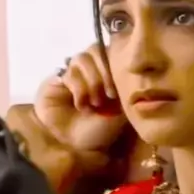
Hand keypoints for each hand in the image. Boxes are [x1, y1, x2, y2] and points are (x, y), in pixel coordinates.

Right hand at [34, 44, 126, 165]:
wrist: (75, 145)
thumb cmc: (101, 129)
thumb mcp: (122, 112)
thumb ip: (128, 90)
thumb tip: (136, 73)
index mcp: (109, 72)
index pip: (113, 50)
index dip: (117, 63)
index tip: (120, 86)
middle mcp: (91, 67)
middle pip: (97, 49)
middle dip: (105, 72)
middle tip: (110, 95)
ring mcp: (73, 71)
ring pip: (82, 58)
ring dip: (92, 81)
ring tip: (96, 103)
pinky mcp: (57, 79)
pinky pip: (69, 72)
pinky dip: (79, 88)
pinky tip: (82, 105)